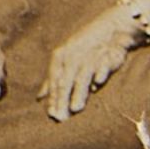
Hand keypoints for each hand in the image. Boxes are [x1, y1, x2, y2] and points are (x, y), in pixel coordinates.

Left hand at [40, 6, 137, 121]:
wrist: (110, 31)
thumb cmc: (85, 50)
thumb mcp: (66, 62)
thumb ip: (54, 79)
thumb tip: (40, 97)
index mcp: (60, 57)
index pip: (54, 80)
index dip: (52, 97)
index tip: (51, 115)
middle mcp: (71, 56)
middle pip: (65, 80)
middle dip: (62, 99)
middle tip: (61, 117)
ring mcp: (88, 56)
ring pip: (81, 76)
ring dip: (78, 92)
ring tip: (76, 108)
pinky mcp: (106, 55)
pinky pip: (101, 65)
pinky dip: (99, 73)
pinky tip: (97, 83)